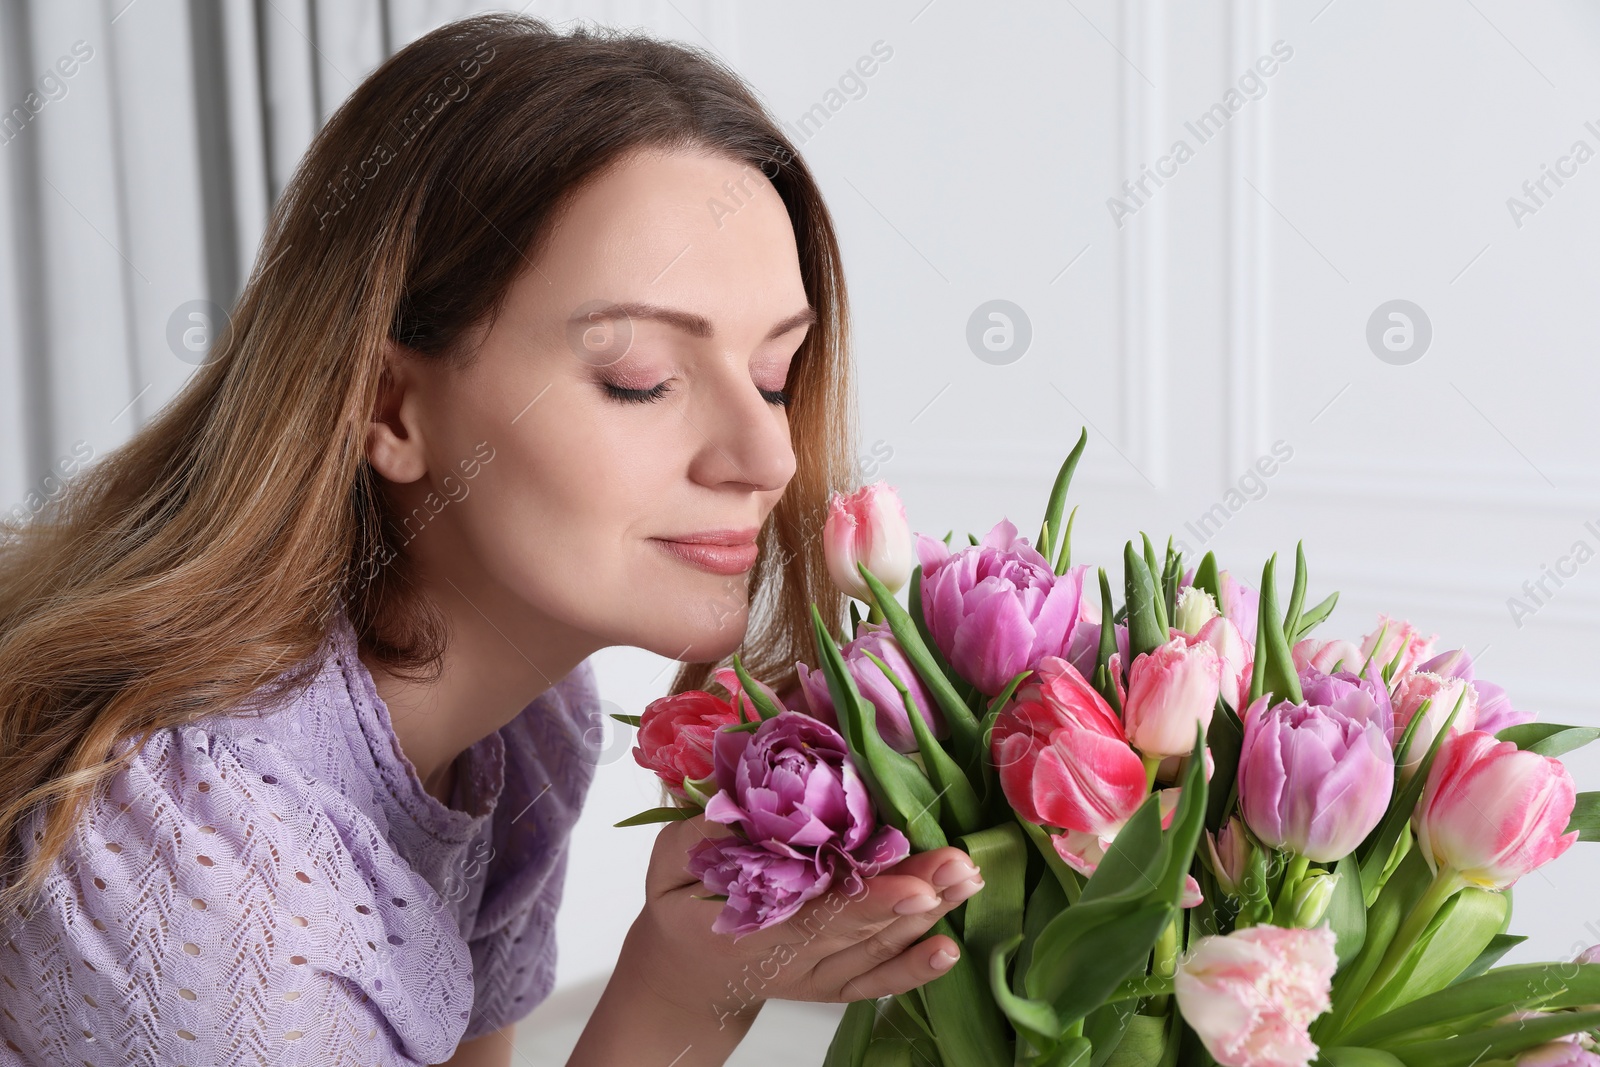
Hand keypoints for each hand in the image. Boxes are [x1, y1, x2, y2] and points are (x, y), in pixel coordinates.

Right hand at [627, 814, 984, 1021]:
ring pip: (876, 950)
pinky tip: (949, 949)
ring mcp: (815, 975)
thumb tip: (749, 799)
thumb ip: (702, 836)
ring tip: (967, 880)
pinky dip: (913, 970)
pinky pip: (876, 982)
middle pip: (860, 928)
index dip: (867, 902)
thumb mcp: (669, 863)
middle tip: (959, 865)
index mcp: (747, 928)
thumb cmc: (679, 904)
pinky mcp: (832, 984)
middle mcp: (789, 959)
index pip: (816, 915)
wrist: (685, 973)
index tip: (913, 882)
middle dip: (915, 896)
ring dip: (926, 918)